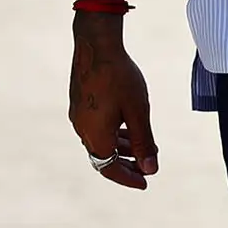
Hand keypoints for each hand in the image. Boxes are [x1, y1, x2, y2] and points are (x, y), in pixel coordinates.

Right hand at [68, 16, 156, 189]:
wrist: (96, 44)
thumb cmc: (120, 78)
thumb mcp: (138, 113)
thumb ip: (144, 143)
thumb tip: (150, 169)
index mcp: (95, 135)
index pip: (109, 169)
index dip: (128, 178)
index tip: (146, 182)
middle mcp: (81, 128)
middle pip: (103, 157)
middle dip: (127, 165)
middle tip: (148, 169)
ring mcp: (78, 115)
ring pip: (100, 142)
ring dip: (122, 148)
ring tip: (145, 148)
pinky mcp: (79, 103)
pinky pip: (96, 128)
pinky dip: (113, 134)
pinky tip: (129, 128)